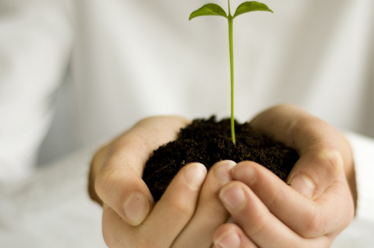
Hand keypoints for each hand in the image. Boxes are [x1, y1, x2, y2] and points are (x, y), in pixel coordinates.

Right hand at [88, 116, 235, 246]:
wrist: (170, 146)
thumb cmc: (145, 149)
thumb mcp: (124, 152)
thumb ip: (117, 179)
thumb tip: (136, 211)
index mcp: (121, 236)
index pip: (148, 241)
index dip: (176, 205)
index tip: (197, 167)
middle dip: (208, 208)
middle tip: (225, 168)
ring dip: (227, 213)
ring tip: (234, 177)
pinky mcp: (206, 244)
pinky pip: (227, 244)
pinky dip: (240, 225)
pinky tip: (245, 197)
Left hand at [212, 104, 356, 247]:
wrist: (283, 147)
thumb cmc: (297, 138)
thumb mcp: (311, 133)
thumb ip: (318, 158)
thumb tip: (303, 189)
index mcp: (335, 209)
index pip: (310, 216)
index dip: (275, 196)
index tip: (242, 169)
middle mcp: (319, 237)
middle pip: (292, 246)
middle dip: (256, 220)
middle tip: (227, 191)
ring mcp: (292, 244)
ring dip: (244, 245)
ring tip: (219, 230)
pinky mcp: (267, 244)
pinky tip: (218, 240)